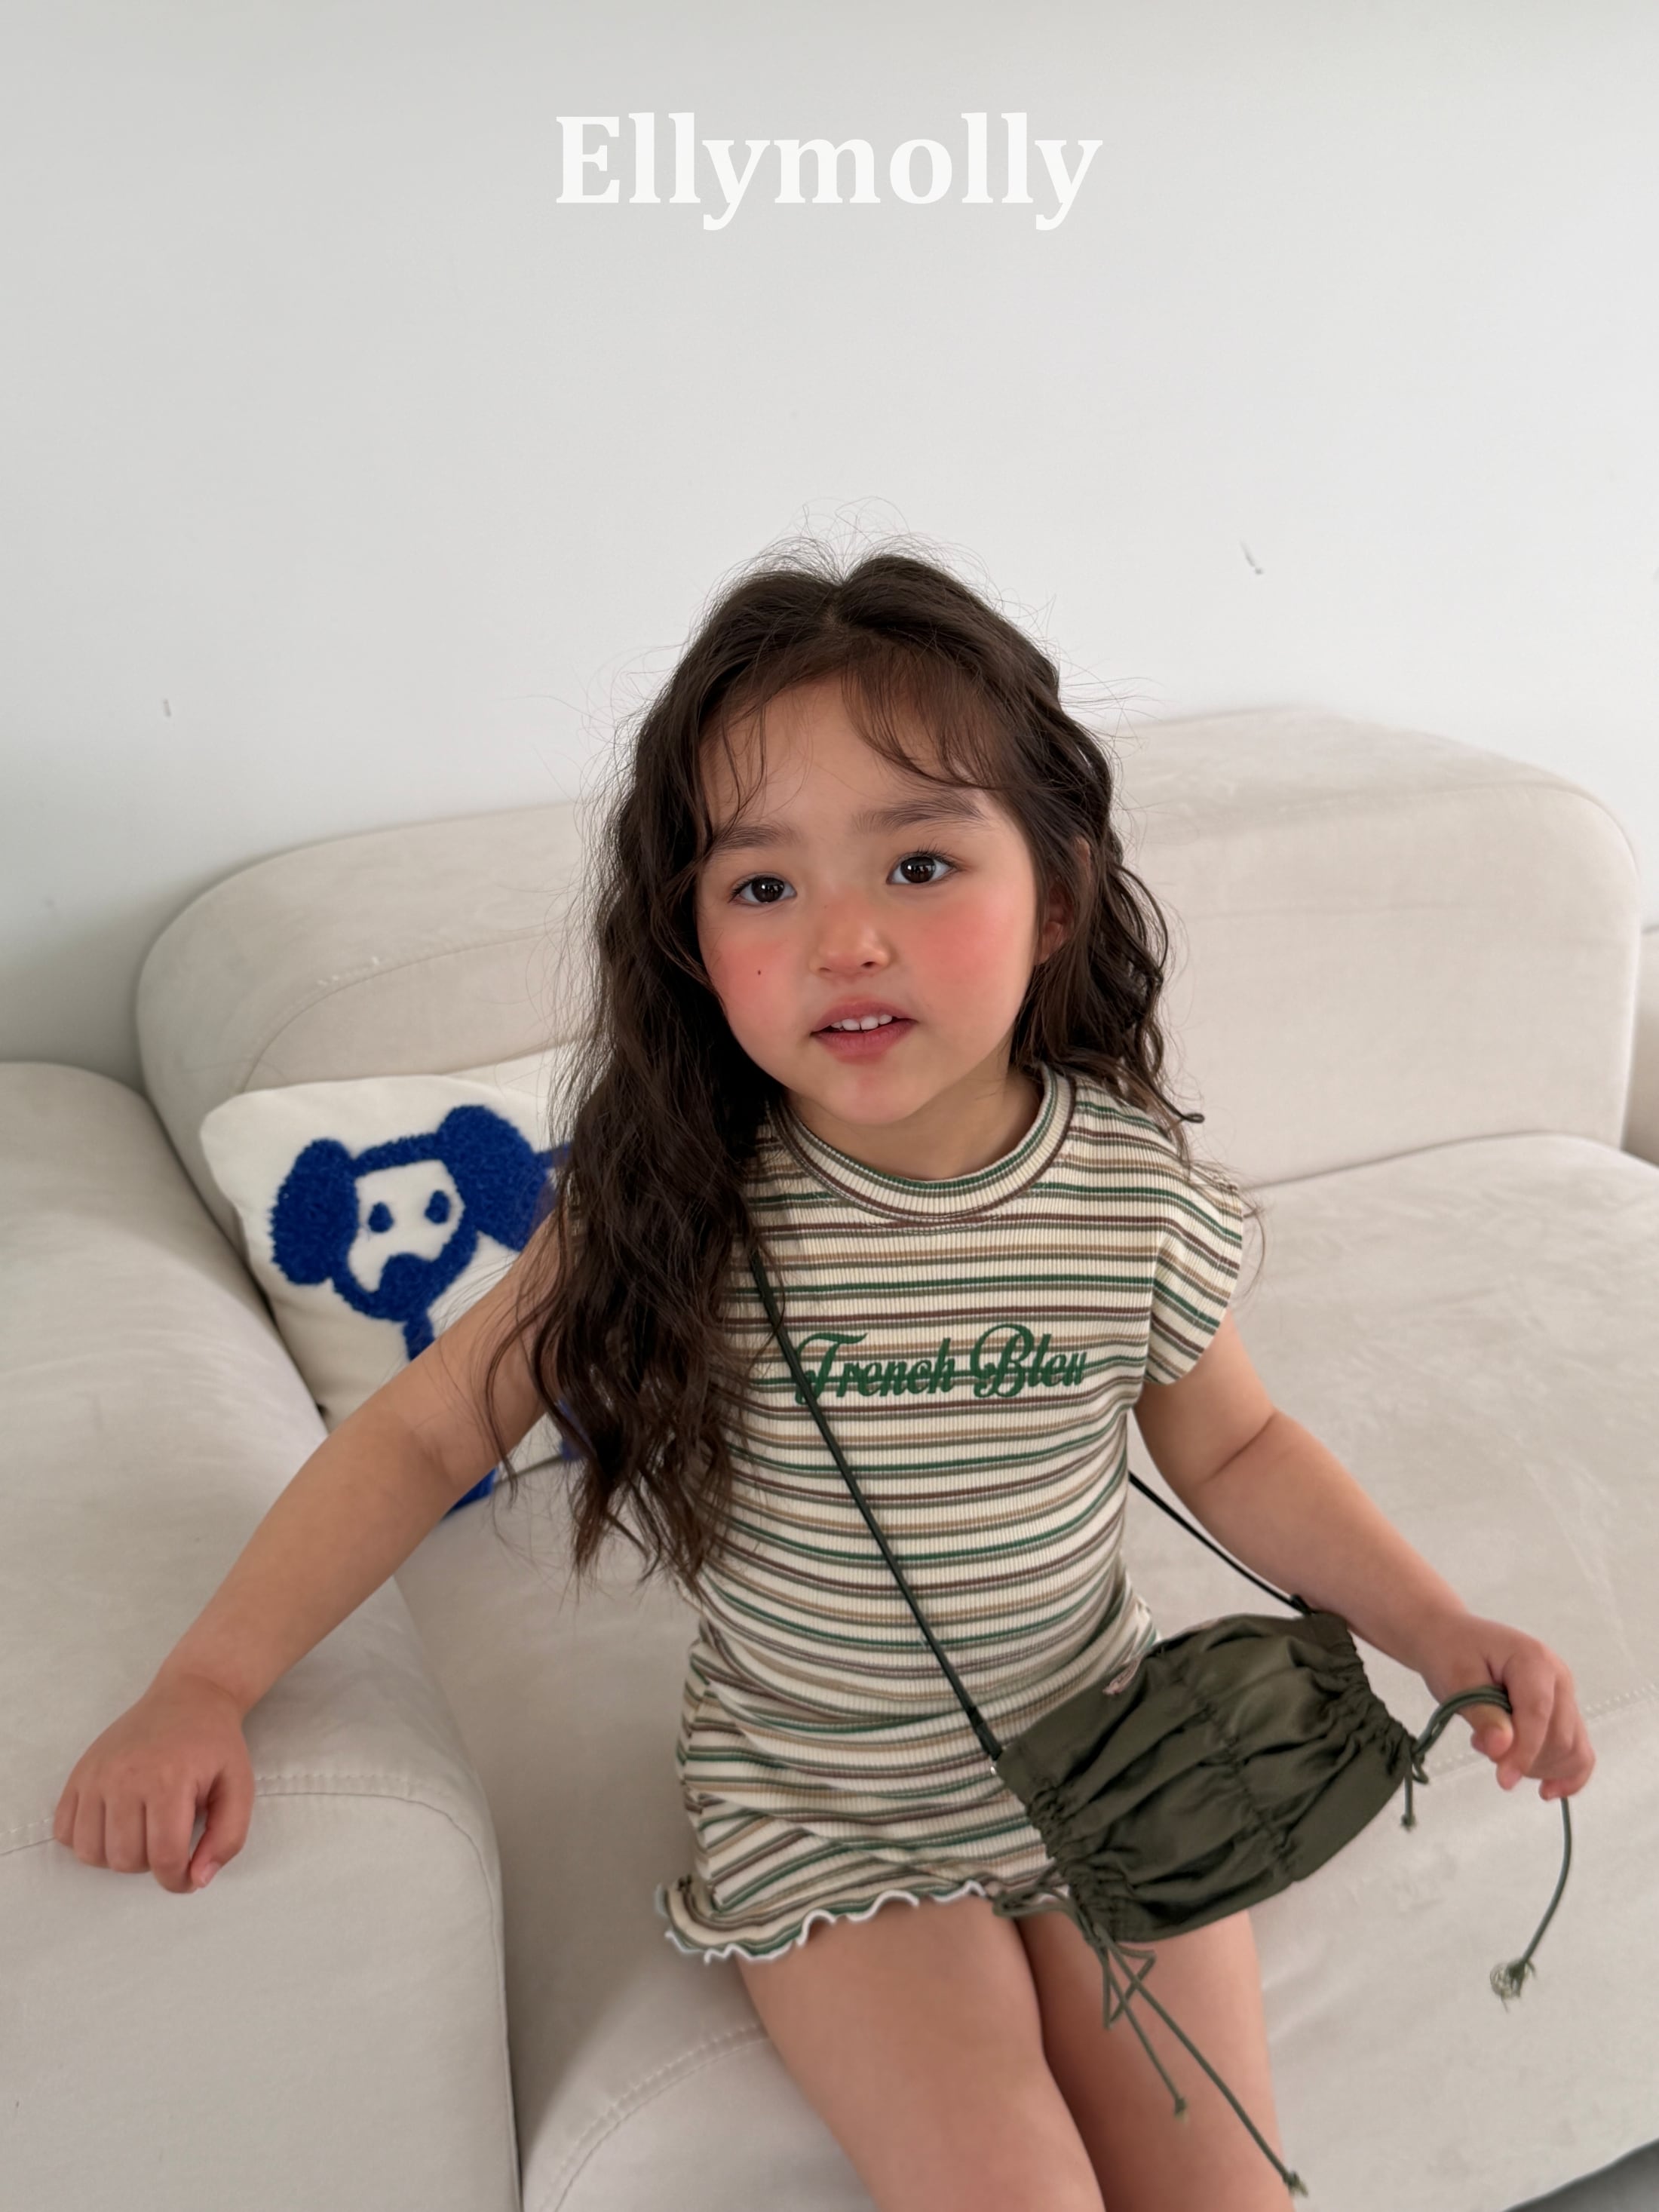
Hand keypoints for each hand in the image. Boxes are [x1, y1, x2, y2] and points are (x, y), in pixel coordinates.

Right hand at [53, 1673, 254, 1893]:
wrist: (189, 1697)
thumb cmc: (216, 1745)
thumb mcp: (239, 1787)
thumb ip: (227, 1838)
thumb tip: (198, 1880)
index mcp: (169, 1781)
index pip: (163, 1857)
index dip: (177, 1881)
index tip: (188, 1877)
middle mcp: (125, 1778)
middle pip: (125, 1859)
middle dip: (151, 1865)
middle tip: (169, 1841)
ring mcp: (96, 1775)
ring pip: (91, 1853)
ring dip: (117, 1857)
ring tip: (142, 1834)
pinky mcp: (78, 1774)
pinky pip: (65, 1832)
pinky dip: (86, 1841)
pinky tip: (114, 1825)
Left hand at [1415, 1611, 1593, 1803]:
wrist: (1450, 1639)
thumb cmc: (1450, 1653)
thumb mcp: (1455, 1679)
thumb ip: (1482, 1714)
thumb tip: (1502, 1749)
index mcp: (1534, 1660)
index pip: (1538, 1714)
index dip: (1524, 1751)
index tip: (1504, 1780)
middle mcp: (1559, 1677)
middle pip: (1559, 1737)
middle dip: (1524, 1757)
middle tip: (1480, 1743)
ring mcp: (1564, 1696)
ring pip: (1572, 1749)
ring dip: (1537, 1765)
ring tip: (1494, 1746)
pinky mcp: (1562, 1713)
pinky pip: (1578, 1750)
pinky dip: (1566, 1773)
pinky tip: (1548, 1790)